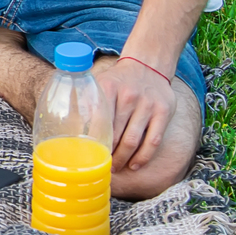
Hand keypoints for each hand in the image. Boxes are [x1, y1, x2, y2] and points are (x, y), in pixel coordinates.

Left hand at [97, 56, 175, 172]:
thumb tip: (72, 130)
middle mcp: (128, 95)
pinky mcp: (163, 112)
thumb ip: (87, 103)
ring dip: (123, 159)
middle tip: (100, 166)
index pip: (98, 120)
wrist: (147, 66)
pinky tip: (134, 165)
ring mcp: (148, 104)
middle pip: (115, 134)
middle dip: (107, 154)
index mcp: (108, 87)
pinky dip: (143, 157)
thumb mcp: (99, 83)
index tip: (88, 155)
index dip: (93, 142)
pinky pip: (153, 141)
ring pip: (133, 140)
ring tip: (115, 168)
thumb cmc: (118, 82)